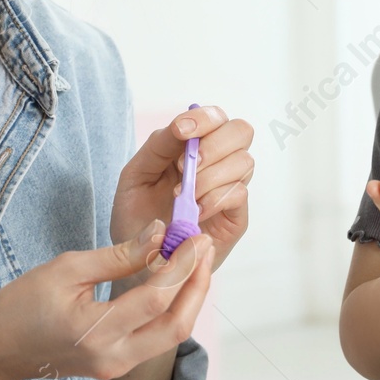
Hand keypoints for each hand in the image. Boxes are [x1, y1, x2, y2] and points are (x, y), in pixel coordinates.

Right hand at [0, 222, 214, 379]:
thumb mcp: (65, 269)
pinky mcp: (118, 365)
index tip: (195, 236)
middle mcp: (112, 357)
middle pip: (176, 326)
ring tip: (195, 259)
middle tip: (204, 247)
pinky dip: (172, 308)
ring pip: (171, 335)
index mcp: (95, 332)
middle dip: (197, 285)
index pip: (155, 300)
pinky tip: (174, 280)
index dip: (181, 266)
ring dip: (189, 297)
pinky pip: (157, 338)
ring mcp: (117, 366)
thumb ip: (116, 256)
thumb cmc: (20, 306)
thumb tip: (159, 235)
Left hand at [111, 105, 252, 270]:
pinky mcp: (236, 216)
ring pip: (244, 161)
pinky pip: (239, 193)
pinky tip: (195, 212)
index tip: (181, 132)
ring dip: (211, 176)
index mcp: (193, 146)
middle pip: (241, 131)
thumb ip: (159, 146)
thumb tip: (182, 128)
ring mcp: (229, 188)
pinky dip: (215, 199)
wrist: (137, 262)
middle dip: (213, 145)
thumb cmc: (136, 217)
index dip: (204, 118)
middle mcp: (218, 162)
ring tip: (183, 197)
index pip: (215, 116)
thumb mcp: (136, 175)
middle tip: (186, 168)